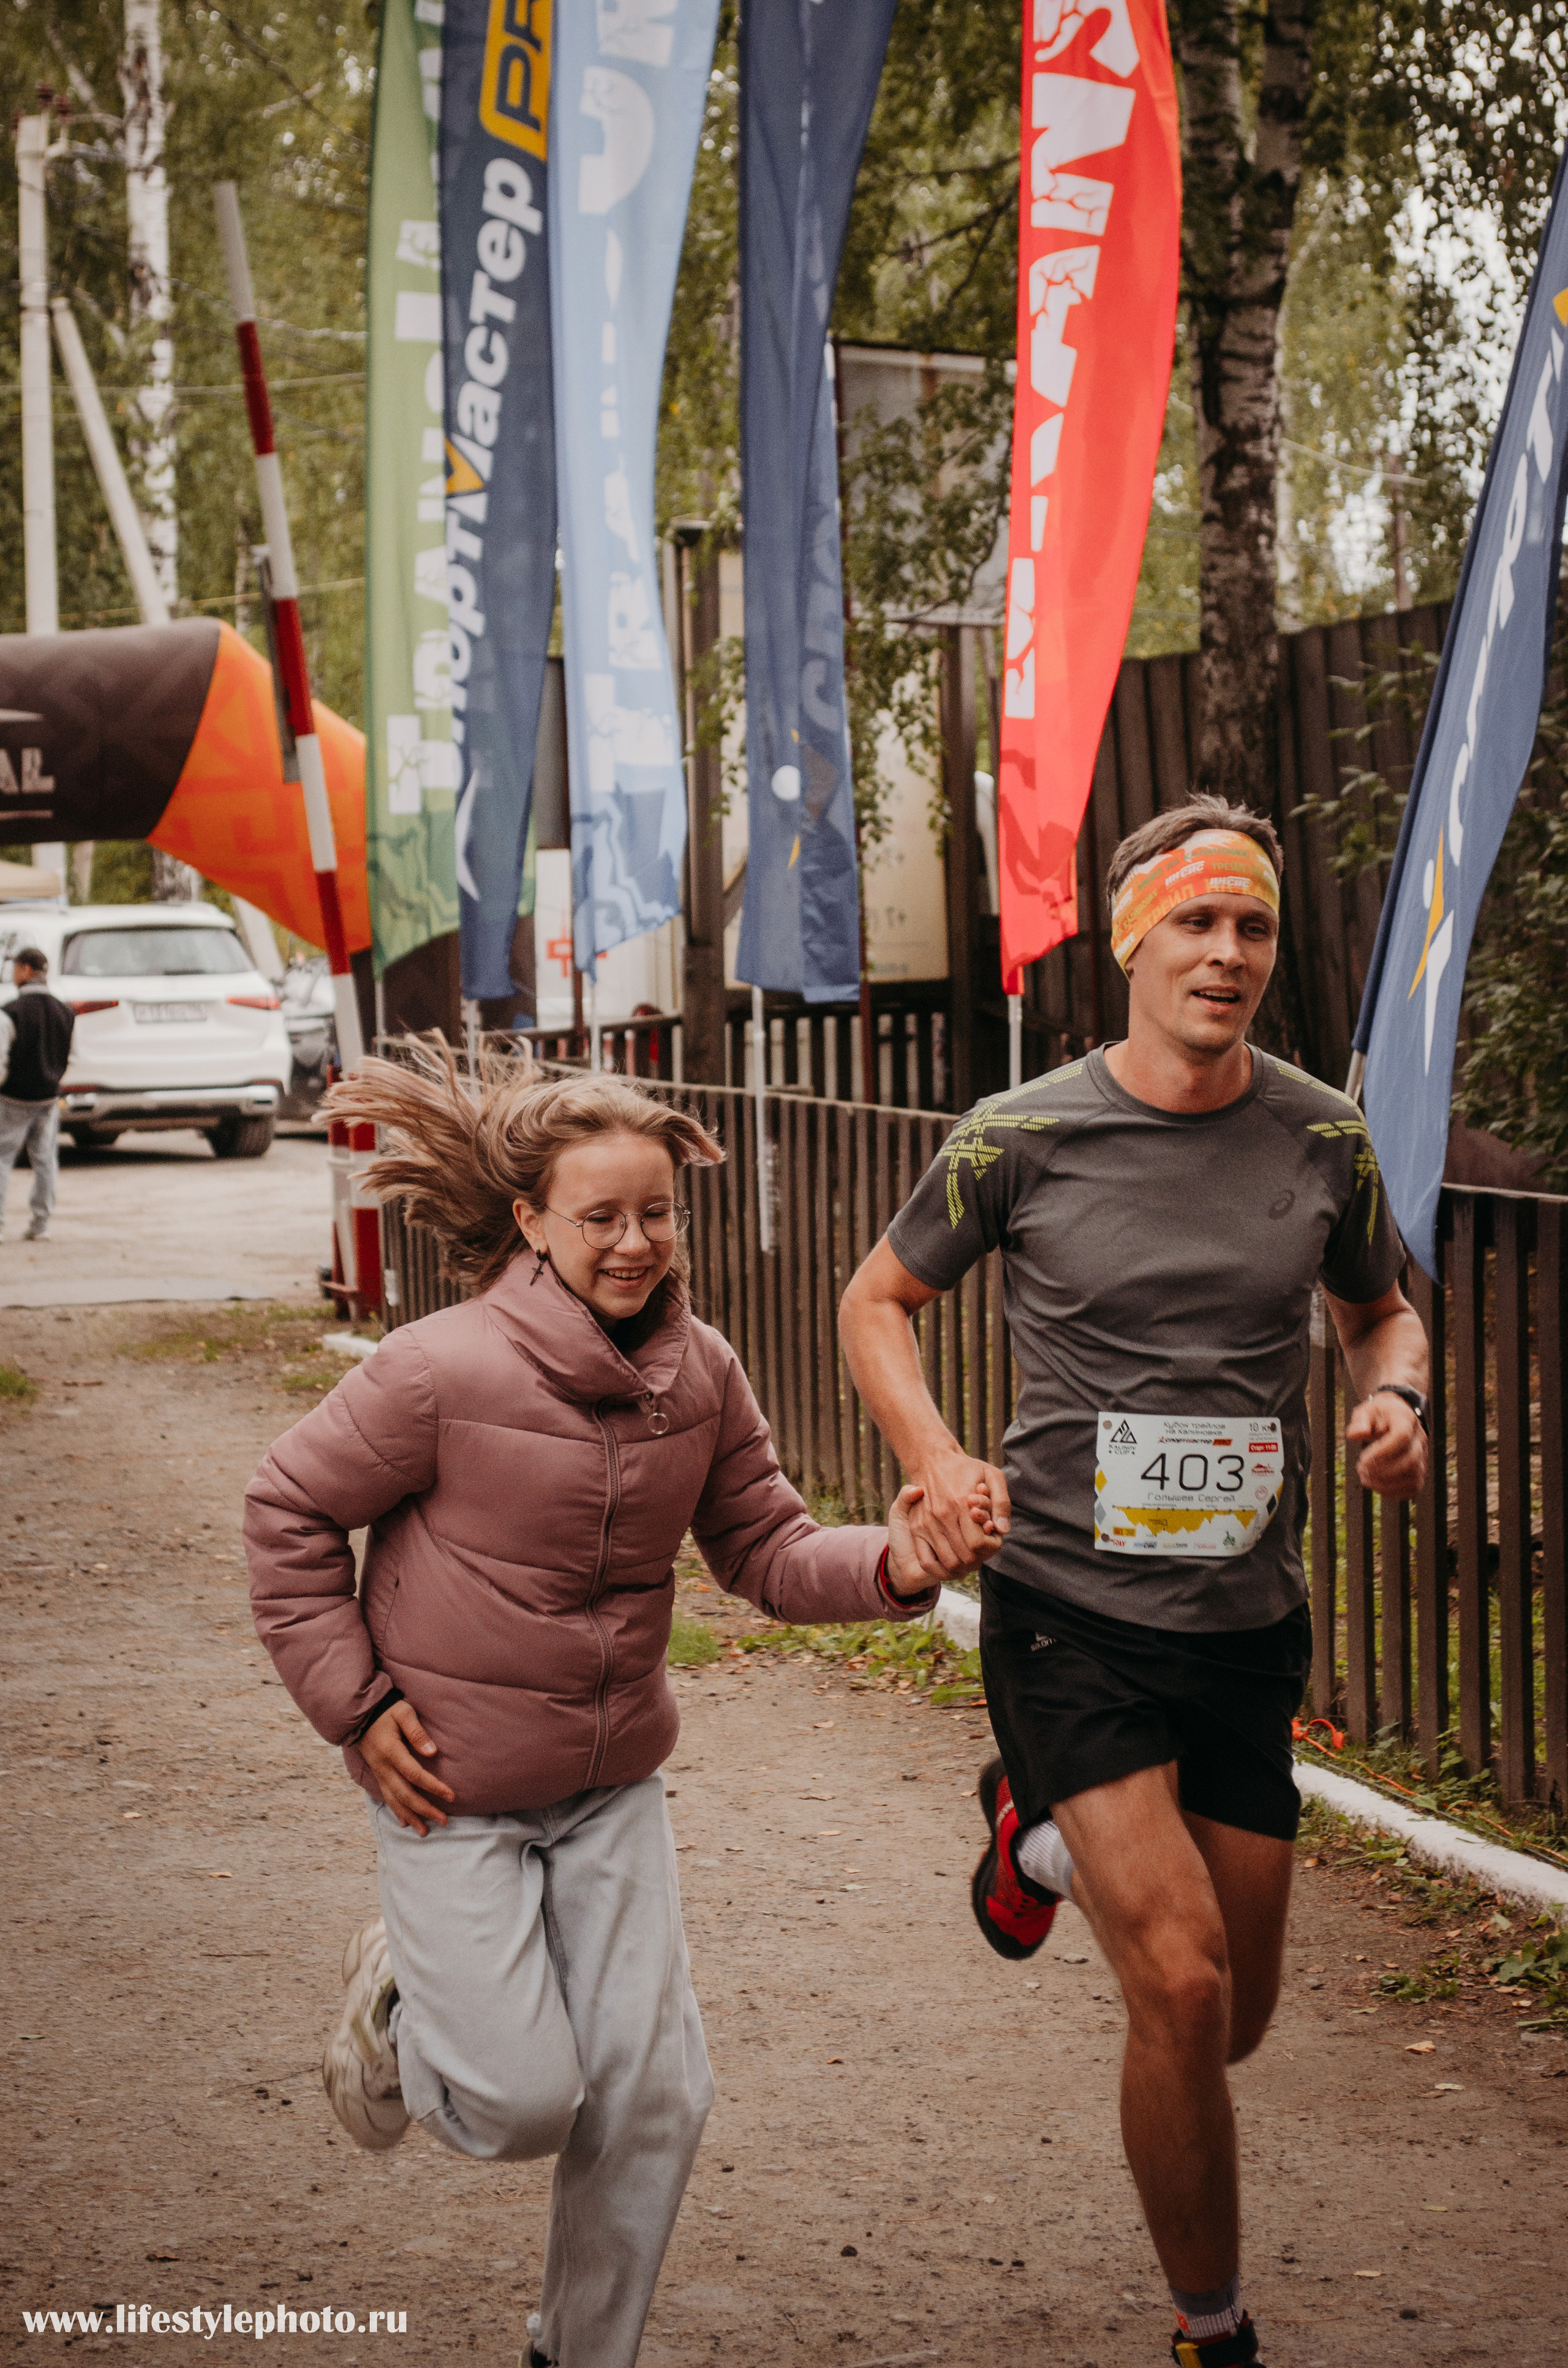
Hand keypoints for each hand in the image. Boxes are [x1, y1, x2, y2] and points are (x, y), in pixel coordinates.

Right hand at [357, 1700, 454, 1835]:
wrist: (361, 1714)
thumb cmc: (387, 1711)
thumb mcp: (403, 1712)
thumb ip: (417, 1731)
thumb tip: (432, 1752)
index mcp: (391, 1751)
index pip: (414, 1774)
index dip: (433, 1786)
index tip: (451, 1795)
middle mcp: (383, 1767)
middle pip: (405, 1794)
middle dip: (425, 1809)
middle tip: (444, 1820)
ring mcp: (379, 1773)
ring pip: (394, 1801)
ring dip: (411, 1817)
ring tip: (425, 1831)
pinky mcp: (378, 1775)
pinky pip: (387, 1797)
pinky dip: (396, 1811)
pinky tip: (405, 1823)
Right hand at [893, 1449, 1011, 1586]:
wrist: (932, 1460)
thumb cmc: (966, 1469)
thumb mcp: (992, 1475)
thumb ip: (1001, 1503)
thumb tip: (1002, 1530)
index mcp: (960, 1503)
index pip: (978, 1544)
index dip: (991, 1547)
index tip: (994, 1538)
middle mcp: (942, 1517)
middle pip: (966, 1557)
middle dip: (981, 1558)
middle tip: (985, 1549)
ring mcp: (926, 1525)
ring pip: (949, 1563)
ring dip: (965, 1567)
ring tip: (972, 1557)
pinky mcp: (916, 1530)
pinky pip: (927, 1562)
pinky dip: (942, 1571)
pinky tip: (954, 1565)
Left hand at [1345, 1392, 1426, 1498]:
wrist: (1395, 1418)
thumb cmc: (1377, 1416)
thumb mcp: (1366, 1412)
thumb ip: (1359, 1421)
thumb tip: (1356, 1435)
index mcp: (1406, 1420)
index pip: (1402, 1436)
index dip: (1383, 1451)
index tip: (1363, 1459)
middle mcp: (1419, 1439)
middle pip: (1411, 1460)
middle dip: (1384, 1471)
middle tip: (1361, 1469)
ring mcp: (1422, 1456)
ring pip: (1414, 1477)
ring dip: (1387, 1484)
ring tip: (1365, 1478)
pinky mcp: (1419, 1470)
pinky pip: (1413, 1488)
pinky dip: (1394, 1492)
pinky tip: (1376, 1486)